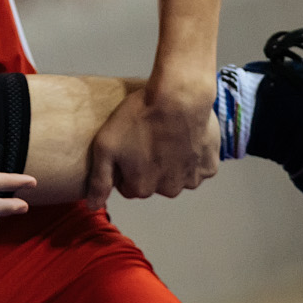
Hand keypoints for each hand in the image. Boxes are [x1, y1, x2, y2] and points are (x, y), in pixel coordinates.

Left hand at [86, 80, 218, 204]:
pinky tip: (186, 136)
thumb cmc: (138, 118)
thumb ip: (99, 181)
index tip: (129, 146)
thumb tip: (92, 206)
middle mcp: (169, 190)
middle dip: (151, 165)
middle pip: (155, 182)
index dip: (127, 166)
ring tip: (167, 135)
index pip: (129, 186)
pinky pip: (199, 166)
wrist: (178, 96)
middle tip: (148, 137)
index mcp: (142, 188)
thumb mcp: (106, 146)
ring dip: (173, 162)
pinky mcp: (210, 165)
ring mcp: (192, 179)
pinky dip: (193, 155)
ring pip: (178, 175)